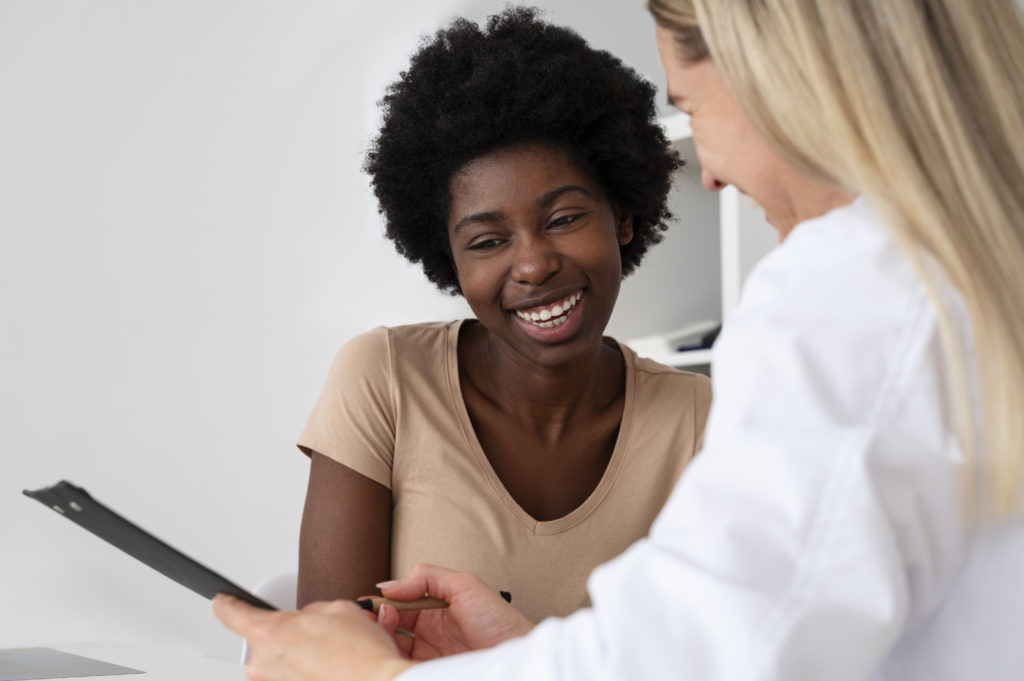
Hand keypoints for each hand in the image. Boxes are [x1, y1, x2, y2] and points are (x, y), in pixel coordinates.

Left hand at [213, 595, 413, 680]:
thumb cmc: (360, 656)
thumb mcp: (338, 609)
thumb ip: (311, 611)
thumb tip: (308, 621)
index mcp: (270, 633)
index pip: (232, 613)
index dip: (227, 603)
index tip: (222, 601)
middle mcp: (264, 665)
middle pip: (263, 642)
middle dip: (288, 636)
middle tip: (317, 636)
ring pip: (281, 664)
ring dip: (300, 658)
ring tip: (332, 657)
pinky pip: (293, 679)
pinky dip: (309, 674)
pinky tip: (331, 670)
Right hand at [374, 564, 533, 659]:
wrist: (515, 653)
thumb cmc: (499, 621)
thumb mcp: (465, 585)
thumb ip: (426, 576)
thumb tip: (389, 586)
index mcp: (435, 606)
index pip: (399, 602)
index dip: (382, 603)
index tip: (369, 604)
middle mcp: (429, 630)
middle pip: (391, 624)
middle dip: (376, 620)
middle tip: (371, 620)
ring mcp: (428, 653)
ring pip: (392, 645)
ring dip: (380, 638)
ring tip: (378, 633)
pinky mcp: (428, 669)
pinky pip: (403, 663)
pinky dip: (390, 658)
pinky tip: (387, 651)